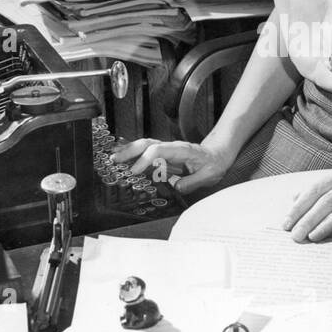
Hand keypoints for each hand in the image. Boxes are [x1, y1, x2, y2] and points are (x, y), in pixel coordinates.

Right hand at [110, 138, 234, 195]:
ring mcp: (168, 150)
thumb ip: (192, 182)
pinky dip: (134, 153)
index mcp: (182, 150)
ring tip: (113, 158)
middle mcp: (172, 148)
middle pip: (147, 144)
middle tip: (115, 160)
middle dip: (130, 151)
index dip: (145, 160)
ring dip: (128, 151)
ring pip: (145, 146)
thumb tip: (176, 187)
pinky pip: (147, 152)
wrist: (218, 154)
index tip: (135, 170)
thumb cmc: (214, 163)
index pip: (159, 151)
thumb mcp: (209, 175)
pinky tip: (123, 156)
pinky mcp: (165, 156)